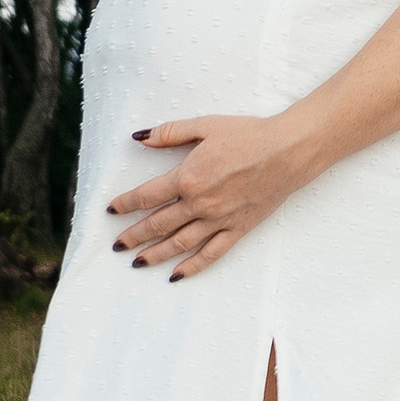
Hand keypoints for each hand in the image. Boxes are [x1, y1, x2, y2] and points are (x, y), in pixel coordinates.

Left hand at [106, 113, 304, 280]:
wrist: (287, 150)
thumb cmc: (248, 134)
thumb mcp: (205, 126)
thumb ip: (169, 133)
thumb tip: (139, 138)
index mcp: (187, 178)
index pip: (146, 196)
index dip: (126, 204)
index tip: (112, 210)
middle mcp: (199, 204)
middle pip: (157, 224)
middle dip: (134, 236)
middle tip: (118, 245)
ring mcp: (218, 220)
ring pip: (179, 244)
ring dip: (155, 255)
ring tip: (137, 262)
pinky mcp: (237, 229)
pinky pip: (211, 253)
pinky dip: (192, 266)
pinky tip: (177, 275)